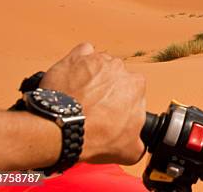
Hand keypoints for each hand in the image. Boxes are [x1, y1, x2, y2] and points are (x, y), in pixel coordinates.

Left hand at [40, 43, 145, 164]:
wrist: (63, 129)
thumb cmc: (97, 137)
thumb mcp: (129, 150)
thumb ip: (139, 143)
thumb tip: (138, 144)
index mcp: (136, 85)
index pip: (135, 90)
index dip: (124, 103)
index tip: (113, 114)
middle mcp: (119, 68)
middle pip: (117, 76)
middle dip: (109, 88)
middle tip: (95, 107)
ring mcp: (97, 60)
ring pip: (99, 64)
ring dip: (93, 75)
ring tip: (80, 94)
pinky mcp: (75, 57)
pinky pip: (82, 52)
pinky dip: (79, 61)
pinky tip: (74, 74)